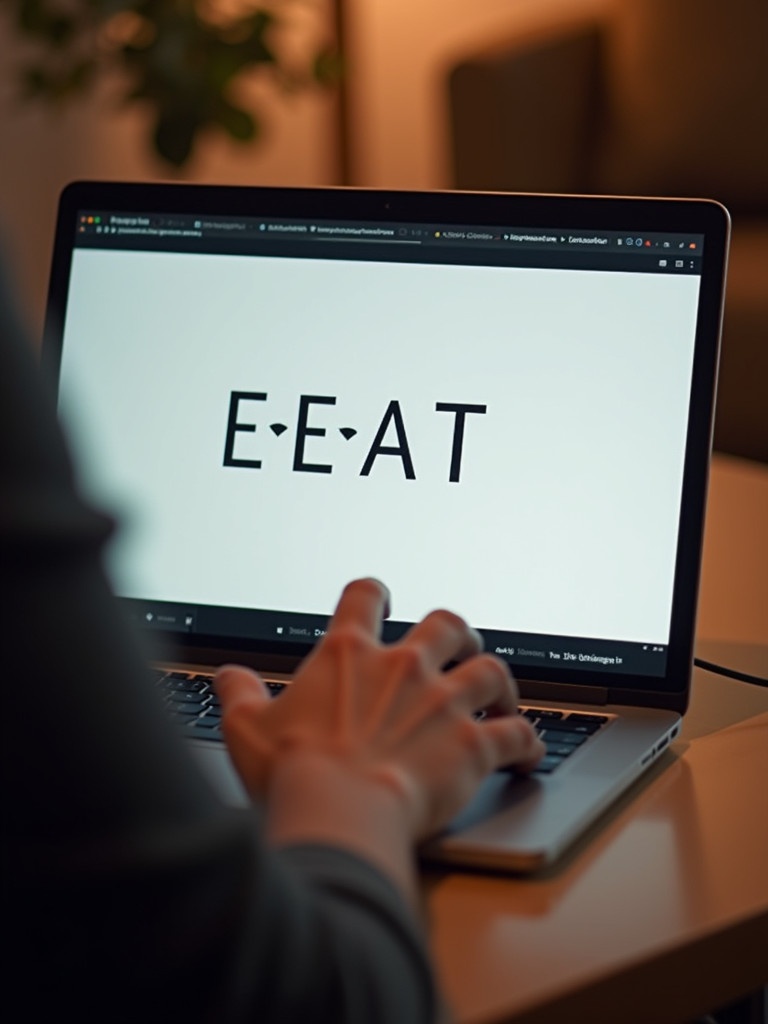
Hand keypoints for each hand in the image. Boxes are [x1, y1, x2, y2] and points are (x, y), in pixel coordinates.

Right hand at [215, 579, 543, 841]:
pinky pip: (517, 733)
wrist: (340, 811)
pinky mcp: (474, 743)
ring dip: (501, 683)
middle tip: (459, 646)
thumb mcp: (248, 727)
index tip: (380, 597)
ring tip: (502, 699)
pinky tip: (528, 753)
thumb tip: (227, 675)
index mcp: (350, 656)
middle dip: (458, 631)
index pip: (364, 596)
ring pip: (492, 669)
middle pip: (447, 622)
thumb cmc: (293, 772)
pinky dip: (527, 741)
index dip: (374, 592)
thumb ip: (239, 694)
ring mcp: (444, 701)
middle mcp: (404, 668)